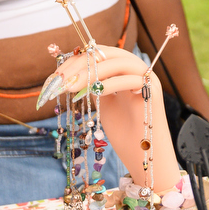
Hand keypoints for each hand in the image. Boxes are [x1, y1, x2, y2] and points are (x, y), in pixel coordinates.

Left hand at [38, 44, 180, 192]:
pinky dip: (108, 84)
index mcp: (124, 69)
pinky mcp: (153, 92)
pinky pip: (129, 80)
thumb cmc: (123, 132)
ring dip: (91, 72)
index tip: (55, 75)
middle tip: (60, 80)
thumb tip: (69, 74)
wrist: (142, 156)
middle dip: (80, 64)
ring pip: (118, 63)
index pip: (98, 53)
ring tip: (70, 86)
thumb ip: (93, 85)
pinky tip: (91, 93)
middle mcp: (137, 69)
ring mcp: (147, 78)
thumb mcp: (102, 103)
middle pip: (106, 54)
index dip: (75, 61)